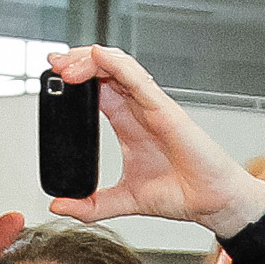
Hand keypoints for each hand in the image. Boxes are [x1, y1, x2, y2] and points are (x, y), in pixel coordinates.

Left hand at [39, 48, 264, 237]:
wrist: (212, 202)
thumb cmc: (182, 193)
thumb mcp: (124, 200)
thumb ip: (91, 205)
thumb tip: (59, 206)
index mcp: (128, 123)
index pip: (97, 88)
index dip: (75, 77)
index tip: (52, 78)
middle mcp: (139, 109)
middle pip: (104, 70)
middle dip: (76, 61)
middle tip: (54, 65)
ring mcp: (152, 107)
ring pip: (119, 66)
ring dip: (90, 59)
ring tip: (68, 65)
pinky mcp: (165, 110)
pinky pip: (139, 80)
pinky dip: (117, 65)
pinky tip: (98, 57)